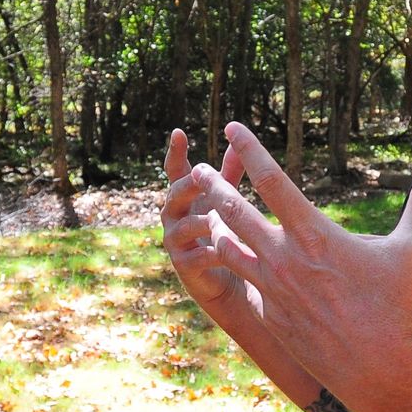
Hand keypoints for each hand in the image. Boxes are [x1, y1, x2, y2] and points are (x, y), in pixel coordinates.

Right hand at [161, 128, 261, 329]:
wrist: (223, 279)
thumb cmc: (222, 233)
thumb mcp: (224, 201)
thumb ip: (227, 175)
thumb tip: (237, 143)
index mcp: (184, 197)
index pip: (176, 171)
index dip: (175, 152)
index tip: (179, 132)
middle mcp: (174, 216)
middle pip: (176, 194)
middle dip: (189, 185)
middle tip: (202, 176)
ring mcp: (175, 241)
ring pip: (185, 225)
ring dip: (203, 219)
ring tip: (217, 218)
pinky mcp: (183, 265)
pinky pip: (196, 255)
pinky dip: (211, 250)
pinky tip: (227, 250)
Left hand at [178, 122, 411, 406]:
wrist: (376, 369)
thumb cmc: (397, 306)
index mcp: (314, 234)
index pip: (272, 181)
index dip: (251, 151)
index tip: (233, 128)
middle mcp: (285, 258)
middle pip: (236, 212)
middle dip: (214, 186)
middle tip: (196, 169)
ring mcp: (272, 288)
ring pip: (229, 249)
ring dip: (215, 228)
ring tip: (203, 214)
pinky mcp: (269, 314)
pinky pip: (244, 283)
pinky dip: (234, 266)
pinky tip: (229, 259)